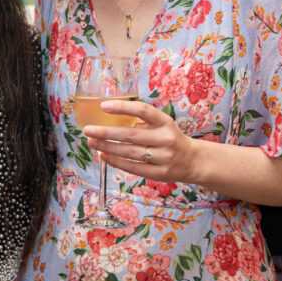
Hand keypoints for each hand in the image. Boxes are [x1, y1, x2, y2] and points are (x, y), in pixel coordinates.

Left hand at [82, 99, 196, 183]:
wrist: (193, 161)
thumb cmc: (171, 138)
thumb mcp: (163, 124)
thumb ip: (143, 120)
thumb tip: (111, 115)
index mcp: (166, 122)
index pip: (143, 110)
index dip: (123, 107)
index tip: (103, 106)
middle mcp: (166, 139)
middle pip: (131, 135)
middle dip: (106, 132)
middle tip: (88, 129)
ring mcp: (163, 157)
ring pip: (129, 152)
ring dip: (107, 147)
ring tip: (91, 142)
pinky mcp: (159, 174)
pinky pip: (133, 168)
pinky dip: (116, 162)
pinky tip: (103, 156)